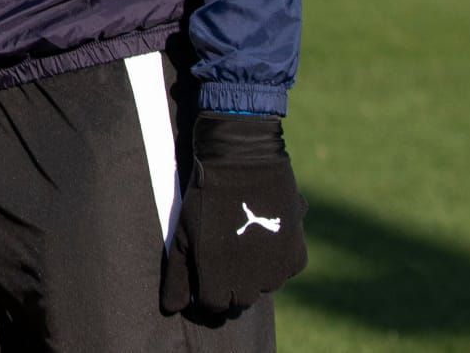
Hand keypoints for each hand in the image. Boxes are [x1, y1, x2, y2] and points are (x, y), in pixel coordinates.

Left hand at [160, 113, 307, 317]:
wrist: (241, 160)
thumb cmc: (204, 197)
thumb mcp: (181, 235)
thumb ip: (177, 276)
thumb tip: (172, 309)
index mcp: (218, 278)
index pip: (213, 306)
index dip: (205, 290)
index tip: (203, 272)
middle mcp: (251, 281)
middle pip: (240, 300)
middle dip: (229, 284)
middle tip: (222, 253)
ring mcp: (277, 270)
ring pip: (264, 286)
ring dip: (254, 273)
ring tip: (241, 239)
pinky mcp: (297, 254)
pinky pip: (285, 270)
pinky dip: (276, 259)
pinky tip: (264, 234)